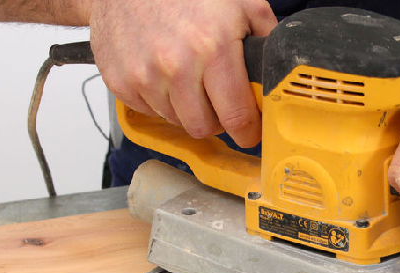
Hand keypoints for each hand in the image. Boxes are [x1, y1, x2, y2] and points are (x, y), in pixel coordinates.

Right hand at [88, 0, 276, 147]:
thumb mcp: (239, 3)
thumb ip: (265, 38)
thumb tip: (278, 72)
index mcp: (213, 48)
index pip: (237, 116)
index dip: (248, 131)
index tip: (250, 133)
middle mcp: (177, 66)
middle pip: (204, 127)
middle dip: (216, 120)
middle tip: (217, 101)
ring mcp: (146, 76)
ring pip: (177, 122)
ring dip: (187, 109)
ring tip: (188, 78)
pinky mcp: (121, 83)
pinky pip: (150, 112)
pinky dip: (160, 101)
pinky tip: (163, 75)